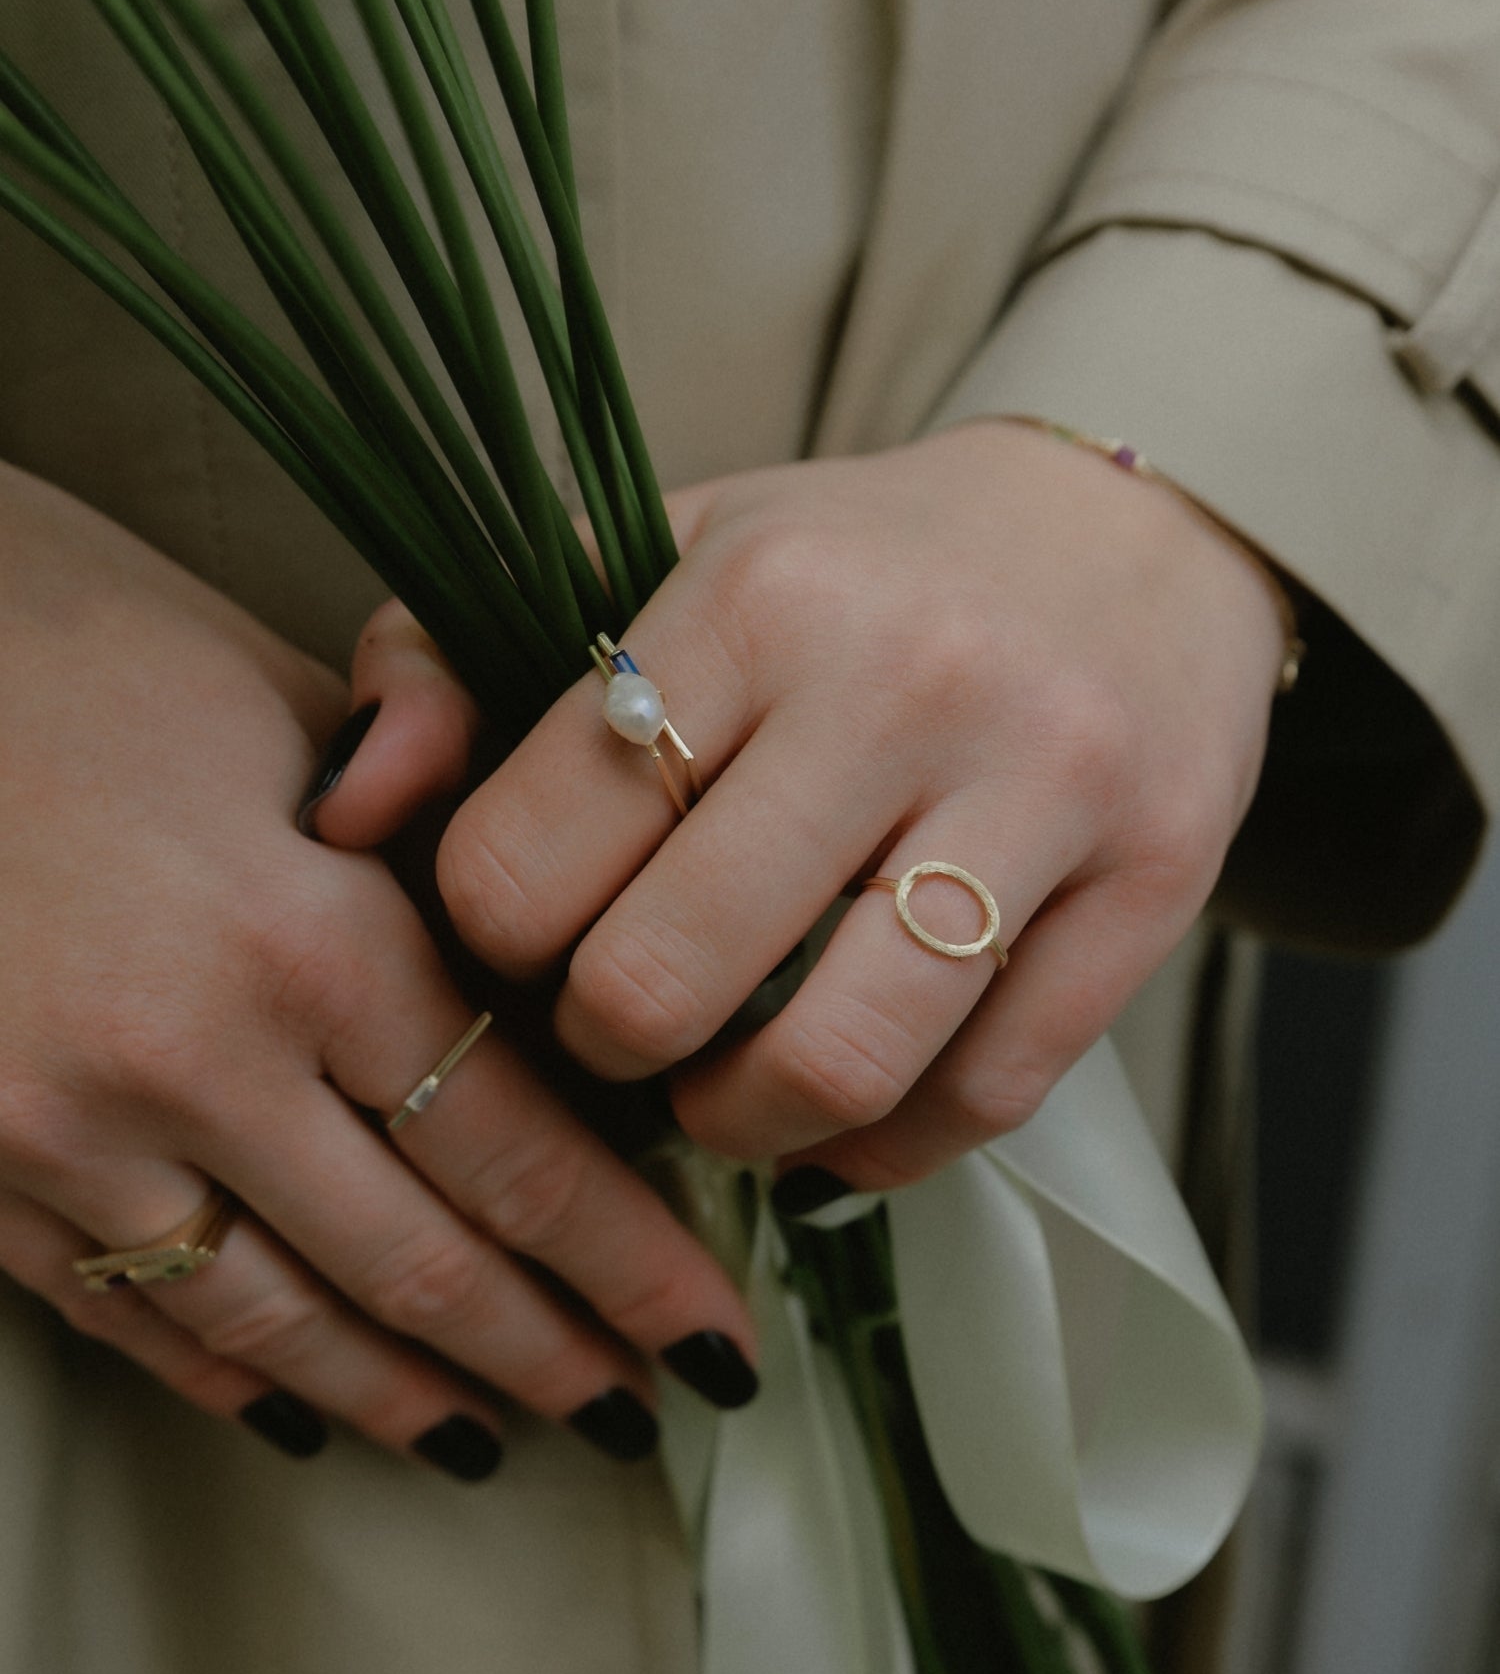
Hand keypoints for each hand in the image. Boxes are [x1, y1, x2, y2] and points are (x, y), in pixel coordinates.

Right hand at [0, 464, 755, 1477]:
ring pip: (272, 1320)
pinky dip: (228, 1371)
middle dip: (546, 1353)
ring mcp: (57, 1131)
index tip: (710, 1337)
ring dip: (398, 1395)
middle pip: (417, 1262)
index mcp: (307, 935)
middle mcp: (191, 1061)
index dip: (630, 1264)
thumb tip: (540, 946)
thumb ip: (432, 829)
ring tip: (494, 1440)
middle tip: (635, 1416)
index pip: (516, 1149)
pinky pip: (121, 1311)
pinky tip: (301, 1410)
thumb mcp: (284, 702)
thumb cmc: (73, 637)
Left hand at [333, 421, 1286, 1189]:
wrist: (1133, 527)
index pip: (527, 858)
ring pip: (838, 1065)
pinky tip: (847, 1112)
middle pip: (663, 985)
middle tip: (620, 1027)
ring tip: (726, 1093)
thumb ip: (458, 657)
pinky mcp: (1156, 883)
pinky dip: (887, 1146)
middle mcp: (906, 682)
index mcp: (751, 596)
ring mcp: (1049, 787)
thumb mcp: (651, 554)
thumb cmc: (859, 567)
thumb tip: (353, 813)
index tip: (530, 937)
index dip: (492, 944)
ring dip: (741, 1127)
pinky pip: (988, 1097)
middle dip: (605, 1052)